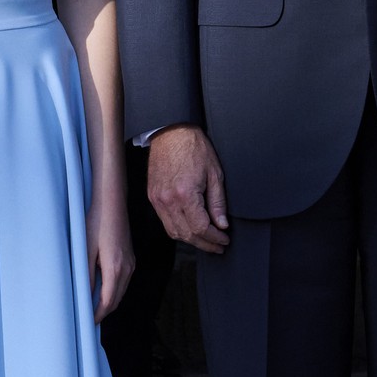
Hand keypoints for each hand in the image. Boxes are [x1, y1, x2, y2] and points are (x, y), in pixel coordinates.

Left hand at [87, 184, 134, 322]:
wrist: (111, 202)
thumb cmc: (95, 223)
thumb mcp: (85, 250)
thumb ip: (86, 276)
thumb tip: (84, 297)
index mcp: (116, 268)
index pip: (108, 302)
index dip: (98, 315)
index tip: (88, 322)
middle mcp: (128, 268)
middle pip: (117, 300)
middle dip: (103, 312)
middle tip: (88, 319)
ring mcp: (131, 263)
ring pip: (121, 291)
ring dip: (108, 301)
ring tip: (92, 307)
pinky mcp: (130, 258)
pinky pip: (123, 281)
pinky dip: (113, 290)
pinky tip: (101, 290)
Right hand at [148, 124, 229, 252]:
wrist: (171, 132)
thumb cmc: (193, 147)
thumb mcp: (215, 173)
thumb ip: (218, 202)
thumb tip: (221, 224)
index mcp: (185, 194)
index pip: (200, 228)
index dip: (214, 238)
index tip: (224, 239)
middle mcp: (168, 200)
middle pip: (186, 235)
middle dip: (205, 244)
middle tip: (218, 245)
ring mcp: (157, 200)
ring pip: (173, 232)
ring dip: (191, 239)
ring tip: (206, 240)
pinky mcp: (153, 197)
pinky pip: (165, 221)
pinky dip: (178, 229)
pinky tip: (190, 228)